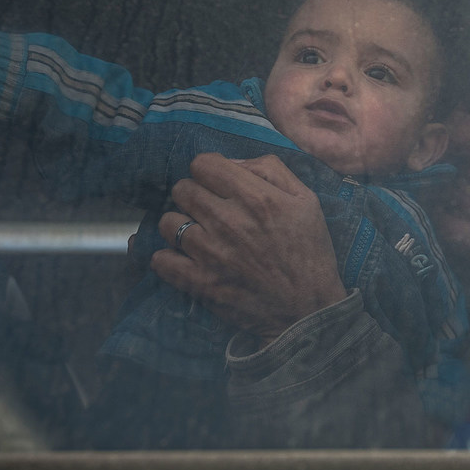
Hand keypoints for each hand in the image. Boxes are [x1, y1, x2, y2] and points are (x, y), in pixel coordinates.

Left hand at [150, 153, 347, 343]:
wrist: (307, 308)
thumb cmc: (309, 252)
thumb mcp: (306, 200)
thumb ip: (270, 169)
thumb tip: (232, 161)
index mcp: (256, 197)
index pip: (203, 164)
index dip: (208, 171)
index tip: (217, 184)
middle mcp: (228, 220)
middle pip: (181, 189)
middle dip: (193, 195)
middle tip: (208, 210)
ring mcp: (210, 253)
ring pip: (167, 222)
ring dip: (180, 226)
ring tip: (197, 236)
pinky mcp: (199, 283)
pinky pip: (160, 260)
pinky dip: (168, 258)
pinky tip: (184, 259)